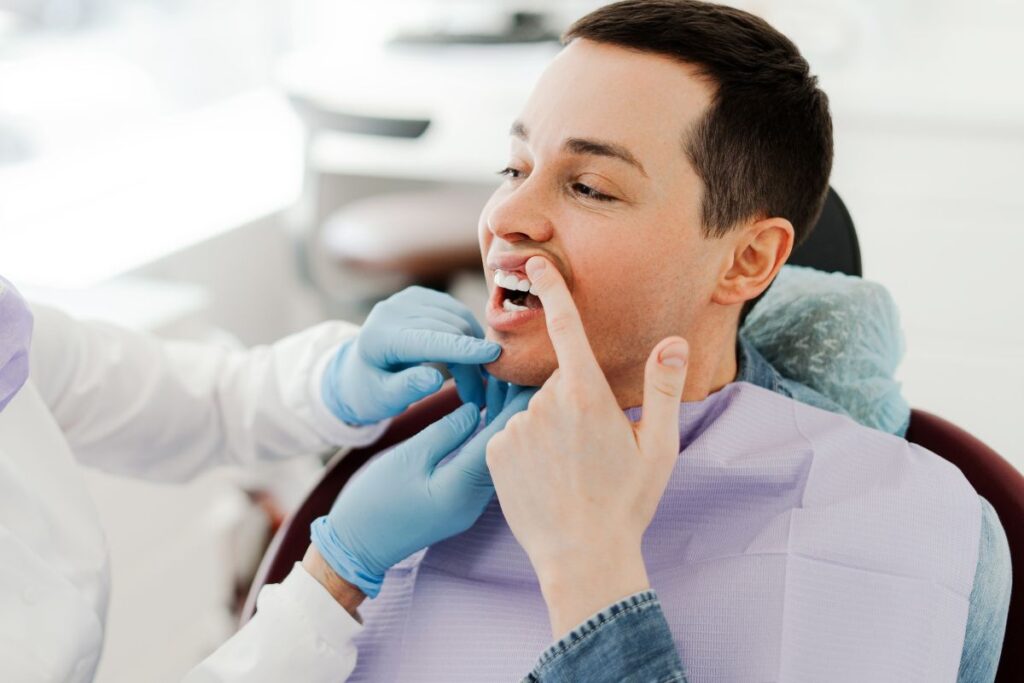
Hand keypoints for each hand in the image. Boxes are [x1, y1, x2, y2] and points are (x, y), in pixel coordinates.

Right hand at [311, 386, 534, 597]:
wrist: (357, 548)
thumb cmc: (374, 503)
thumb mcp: (408, 458)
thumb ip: (445, 432)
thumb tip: (475, 411)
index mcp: (462, 488)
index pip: (499, 439)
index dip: (517, 406)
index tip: (534, 378)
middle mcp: (475, 500)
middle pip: (504, 446)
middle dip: (515, 408)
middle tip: (524, 373)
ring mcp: (470, 504)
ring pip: (495, 455)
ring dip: (502, 421)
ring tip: (508, 383)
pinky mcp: (462, 502)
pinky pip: (482, 464)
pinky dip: (487, 436)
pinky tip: (489, 412)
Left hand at [322, 286, 501, 424]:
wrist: (360, 369)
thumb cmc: (373, 392)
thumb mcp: (385, 400)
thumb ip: (407, 389)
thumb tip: (436, 380)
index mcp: (379, 337)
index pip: (428, 340)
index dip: (462, 348)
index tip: (494, 356)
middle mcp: (392, 310)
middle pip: (448, 331)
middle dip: (469, 364)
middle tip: (478, 397)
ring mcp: (407, 298)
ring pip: (458, 320)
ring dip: (473, 349)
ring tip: (472, 380)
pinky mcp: (421, 296)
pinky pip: (457, 312)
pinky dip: (469, 334)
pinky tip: (468, 356)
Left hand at [485, 256, 689, 636]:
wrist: (582, 557)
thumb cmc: (627, 503)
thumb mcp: (659, 447)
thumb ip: (663, 389)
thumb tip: (674, 342)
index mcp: (588, 396)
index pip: (567, 328)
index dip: (553, 290)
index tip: (535, 262)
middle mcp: (546, 404)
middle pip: (560, 383)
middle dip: (575, 404)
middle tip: (593, 450)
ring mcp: (516, 427)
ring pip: (535, 410)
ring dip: (550, 428)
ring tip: (569, 470)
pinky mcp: (494, 450)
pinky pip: (512, 433)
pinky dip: (526, 447)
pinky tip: (545, 477)